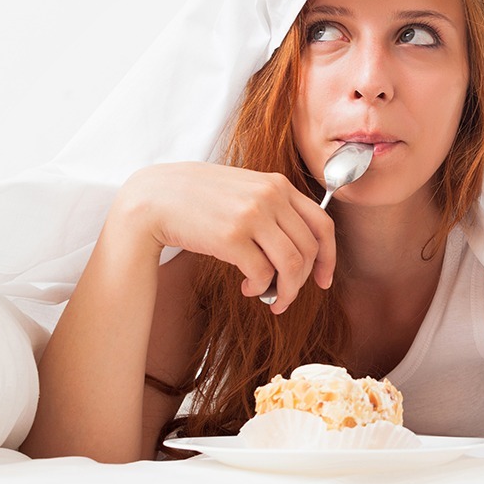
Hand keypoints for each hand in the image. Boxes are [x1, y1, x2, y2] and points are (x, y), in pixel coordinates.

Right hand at [116, 162, 334, 312]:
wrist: (154, 198)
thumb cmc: (198, 198)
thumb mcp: (244, 189)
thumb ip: (273, 207)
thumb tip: (301, 248)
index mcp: (278, 184)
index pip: (323, 223)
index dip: (329, 257)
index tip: (323, 279)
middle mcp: (270, 196)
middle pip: (309, 250)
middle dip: (302, 282)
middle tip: (285, 296)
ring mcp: (252, 215)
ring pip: (292, 265)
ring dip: (285, 290)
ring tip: (270, 298)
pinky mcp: (231, 237)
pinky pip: (263, 273)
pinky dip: (259, 287)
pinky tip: (248, 287)